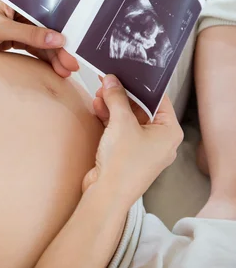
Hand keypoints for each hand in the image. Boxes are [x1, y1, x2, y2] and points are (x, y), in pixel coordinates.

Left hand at [0, 0, 78, 76]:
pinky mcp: (9, 40)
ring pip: (40, 42)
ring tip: (65, 72)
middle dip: (60, 48)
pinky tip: (52, 69)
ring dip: (52, 56)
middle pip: (45, 30)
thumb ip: (29, 35)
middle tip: (72, 66)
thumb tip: (58, 39)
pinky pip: (30, 49)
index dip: (61, 30)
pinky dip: (41, 59)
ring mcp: (14, 26)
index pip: (46, 14)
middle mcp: (17, 10)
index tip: (73, 46)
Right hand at [82, 75, 183, 206]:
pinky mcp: (127, 153)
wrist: (107, 193)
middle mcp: (160, 140)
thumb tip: (112, 80)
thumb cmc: (123, 163)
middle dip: (122, 96)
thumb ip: (117, 98)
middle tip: (107, 83)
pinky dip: (110, 119)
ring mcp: (143, 148)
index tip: (125, 73)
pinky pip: (121, 130)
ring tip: (99, 95)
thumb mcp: (121, 123)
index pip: (159, 99)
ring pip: (129, 119)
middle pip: (142, 108)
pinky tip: (98, 109)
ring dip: (113, 106)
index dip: (140, 85)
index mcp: (169, 132)